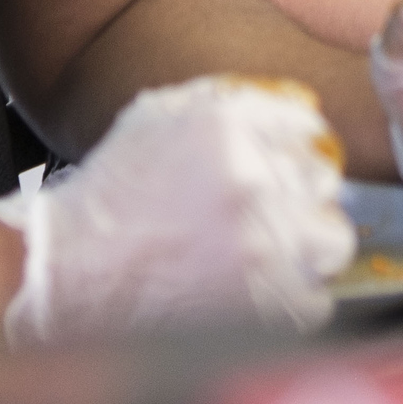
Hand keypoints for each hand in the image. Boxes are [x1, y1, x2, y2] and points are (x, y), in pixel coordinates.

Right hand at [0, 75, 354, 342]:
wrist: (71, 267)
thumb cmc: (112, 193)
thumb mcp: (160, 118)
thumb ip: (229, 103)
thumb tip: (297, 105)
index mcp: (232, 124)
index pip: (308, 126)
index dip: (296, 148)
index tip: (284, 166)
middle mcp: (253, 177)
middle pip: (325, 181)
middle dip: (301, 194)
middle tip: (272, 213)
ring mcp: (261, 241)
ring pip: (331, 239)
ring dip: (307, 246)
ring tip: (271, 253)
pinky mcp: (261, 300)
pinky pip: (313, 299)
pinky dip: (293, 298)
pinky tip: (259, 290)